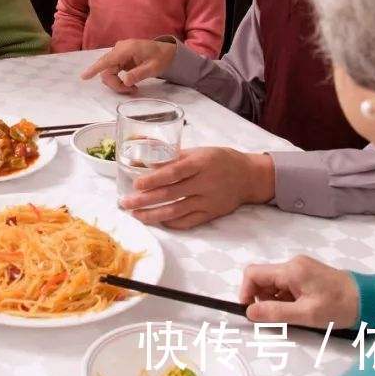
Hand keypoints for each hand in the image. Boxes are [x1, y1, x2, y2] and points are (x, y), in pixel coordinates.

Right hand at [80, 38, 175, 92]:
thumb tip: (125, 81)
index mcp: (127, 49)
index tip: (84, 77)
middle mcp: (119, 49)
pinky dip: (119, 80)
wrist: (167, 50)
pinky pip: (113, 70)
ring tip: (133, 88)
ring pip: (109, 72)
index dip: (95, 69)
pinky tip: (130, 83)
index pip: (107, 60)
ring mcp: (119, 53)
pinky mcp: (120, 58)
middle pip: (106, 70)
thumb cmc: (161, 57)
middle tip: (131, 91)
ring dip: (117, 83)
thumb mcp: (153, 68)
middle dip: (115, 84)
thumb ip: (139, 74)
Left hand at [119, 148, 274, 227]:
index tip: (136, 184)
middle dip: (145, 200)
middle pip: (170, 194)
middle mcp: (204, 183)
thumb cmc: (220, 159)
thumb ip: (175, 159)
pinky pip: (188, 222)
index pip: (173, 173)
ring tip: (136, 215)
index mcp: (200, 163)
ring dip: (153, 215)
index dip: (153, 179)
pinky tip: (158, 222)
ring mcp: (208, 201)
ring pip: (176, 211)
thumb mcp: (199, 152)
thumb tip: (147, 163)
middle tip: (126, 203)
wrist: (249, 176)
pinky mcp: (211, 214)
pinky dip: (172, 223)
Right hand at [240, 255, 358, 329]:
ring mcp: (300, 267)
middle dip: (263, 298)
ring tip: (294, 314)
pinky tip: (301, 308)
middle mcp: (293, 263)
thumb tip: (249, 311)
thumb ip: (275, 312)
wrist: (368, 300)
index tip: (251, 311)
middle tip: (278, 317)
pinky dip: (286, 298)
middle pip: (263, 278)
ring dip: (275, 300)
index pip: (253, 273)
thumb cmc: (338, 307)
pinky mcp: (307, 273)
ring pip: (274, 283)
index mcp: (291, 270)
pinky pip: (286, 284)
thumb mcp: (306, 314)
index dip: (245, 291)